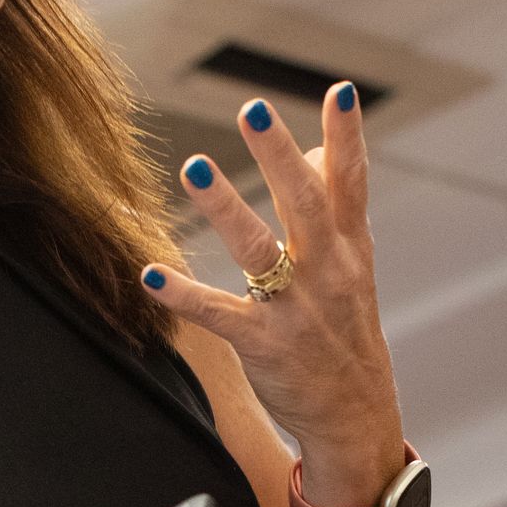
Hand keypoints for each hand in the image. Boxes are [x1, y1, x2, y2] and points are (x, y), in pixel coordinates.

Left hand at [139, 85, 400, 458]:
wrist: (355, 414)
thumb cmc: (346, 330)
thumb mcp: (354, 267)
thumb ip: (335, 206)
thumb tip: (315, 148)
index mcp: (348, 249)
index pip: (351, 185)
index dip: (348, 138)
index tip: (340, 92)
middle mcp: (326, 272)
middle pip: (303, 204)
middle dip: (279, 156)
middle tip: (254, 110)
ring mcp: (294, 309)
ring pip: (259, 251)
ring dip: (225, 209)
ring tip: (194, 167)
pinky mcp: (264, 344)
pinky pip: (219, 314)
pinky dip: (183, 295)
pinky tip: (151, 273)